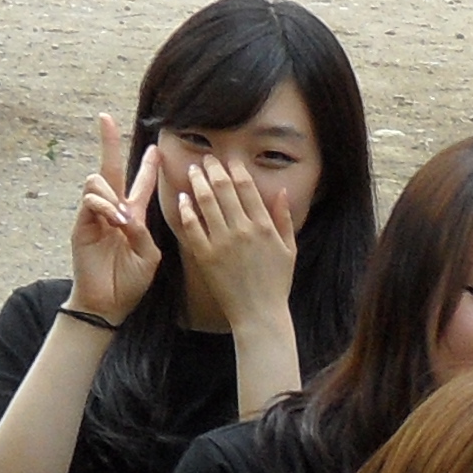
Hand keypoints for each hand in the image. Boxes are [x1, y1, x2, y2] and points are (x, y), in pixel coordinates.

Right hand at [68, 116, 162, 323]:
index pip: (140, 183)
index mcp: (132, 216)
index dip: (147, 165)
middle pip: (109, 169)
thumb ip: (142, 231)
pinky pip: (89, 201)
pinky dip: (102, 205)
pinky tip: (112, 219)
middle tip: (105, 117)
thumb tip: (127, 213)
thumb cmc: (130, 281)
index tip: (156, 146)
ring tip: (121, 219)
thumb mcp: (148, 255)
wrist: (108, 302)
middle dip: (107, 142)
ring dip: (111, 194)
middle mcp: (112, 210)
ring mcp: (94, 215)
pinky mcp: (81, 224)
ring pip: (98, 182)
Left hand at [164, 151, 298, 334]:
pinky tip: (183, 199)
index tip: (228, 161)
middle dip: (214, 170)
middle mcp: (242, 230)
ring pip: (206, 202)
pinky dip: (186, 210)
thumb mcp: (289, 249)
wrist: (259, 313)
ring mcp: (222, 242)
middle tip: (207, 159)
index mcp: (264, 226)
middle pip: (224, 189)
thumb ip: (284, 219)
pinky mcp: (206, 256)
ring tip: (194, 171)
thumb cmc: (276, 283)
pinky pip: (192, 227)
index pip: (246, 188)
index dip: (235, 169)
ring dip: (198, 183)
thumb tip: (281, 191)